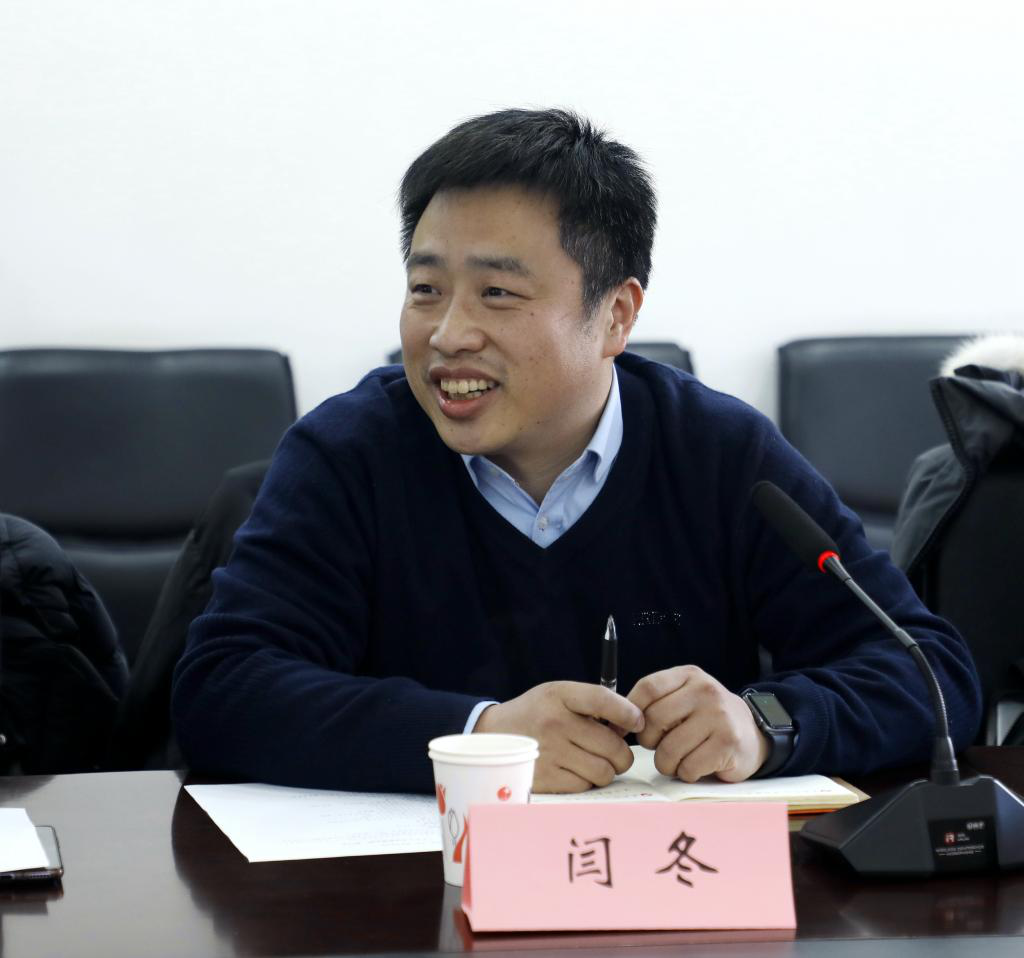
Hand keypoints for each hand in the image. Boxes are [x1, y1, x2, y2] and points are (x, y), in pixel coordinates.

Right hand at [474, 681, 645, 792]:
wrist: (494, 735)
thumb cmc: (536, 713)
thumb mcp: (559, 695)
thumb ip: (592, 704)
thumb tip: (630, 725)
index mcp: (559, 695)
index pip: (602, 699)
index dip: (627, 712)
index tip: (637, 721)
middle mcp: (554, 723)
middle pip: (612, 745)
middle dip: (621, 752)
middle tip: (615, 751)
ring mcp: (549, 752)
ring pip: (603, 771)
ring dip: (606, 769)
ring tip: (595, 761)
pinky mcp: (545, 778)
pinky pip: (585, 786)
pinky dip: (587, 781)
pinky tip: (577, 770)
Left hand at [626, 666, 769, 782]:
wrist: (753, 733)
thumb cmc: (707, 718)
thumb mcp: (684, 696)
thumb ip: (655, 702)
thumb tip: (617, 721)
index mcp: (689, 676)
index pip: (648, 688)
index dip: (629, 711)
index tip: (624, 728)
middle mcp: (705, 692)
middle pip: (654, 720)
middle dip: (649, 741)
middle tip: (659, 746)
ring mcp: (719, 717)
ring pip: (668, 749)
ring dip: (666, 763)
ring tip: (678, 759)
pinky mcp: (728, 744)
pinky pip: (688, 767)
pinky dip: (685, 773)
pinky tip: (696, 765)